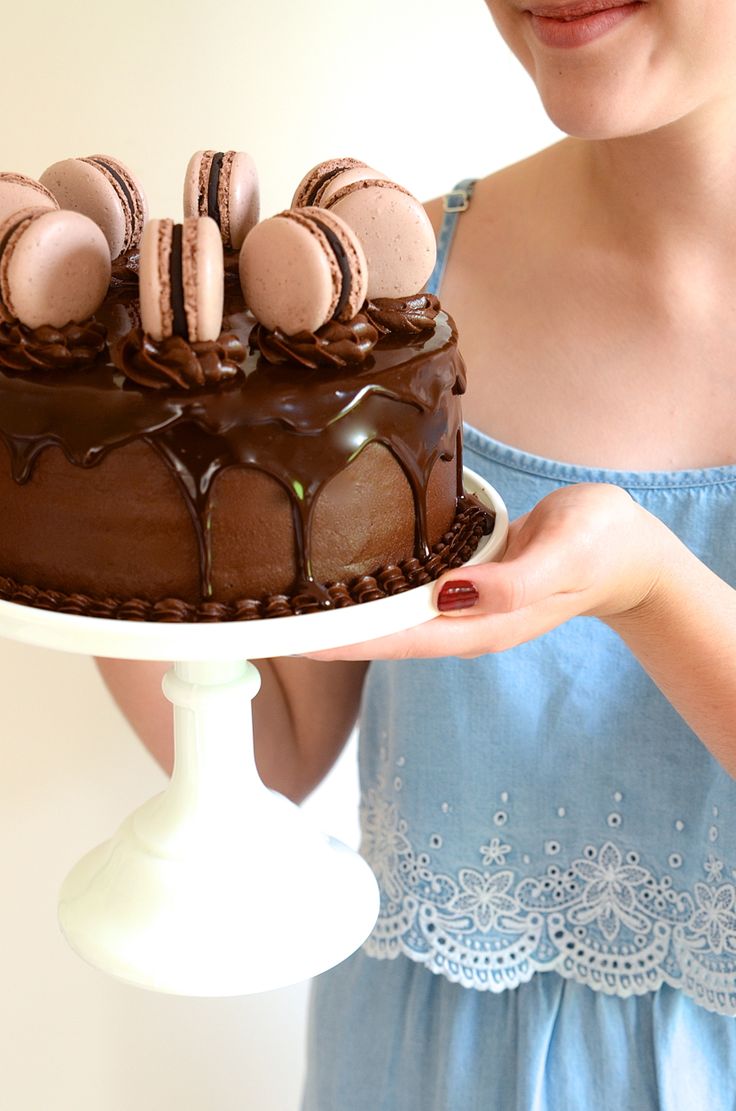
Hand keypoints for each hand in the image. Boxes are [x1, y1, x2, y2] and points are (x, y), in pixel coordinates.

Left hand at [307, 483, 671, 660]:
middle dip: (323, 632)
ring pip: (386, 618)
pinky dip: (367, 589)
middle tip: (260, 619)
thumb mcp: (566, 553)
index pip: (393, 640)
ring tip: (282, 600)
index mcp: (479, 626)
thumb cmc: (601, 544)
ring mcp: (460, 609)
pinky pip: (403, 594)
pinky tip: (338, 576)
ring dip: (338, 613)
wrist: (629, 552)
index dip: (339, 639)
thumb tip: (454, 594)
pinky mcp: (461, 586)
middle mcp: (461, 625)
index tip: (285, 636)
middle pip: (378, 637)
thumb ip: (514, 581)